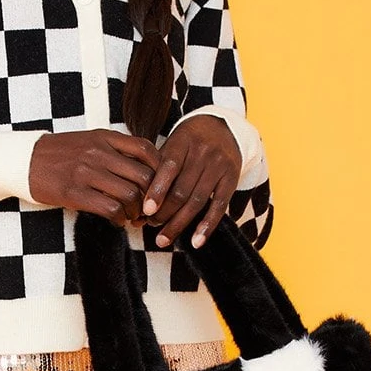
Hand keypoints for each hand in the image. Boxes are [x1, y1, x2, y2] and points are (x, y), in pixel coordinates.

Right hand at [28, 129, 160, 225]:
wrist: (23, 160)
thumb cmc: (59, 154)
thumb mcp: (89, 141)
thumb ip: (114, 150)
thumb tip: (145, 169)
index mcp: (104, 137)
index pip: (146, 149)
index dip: (160, 170)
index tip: (158, 185)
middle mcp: (98, 152)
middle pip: (144, 176)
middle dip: (152, 197)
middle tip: (148, 208)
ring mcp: (86, 172)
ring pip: (130, 195)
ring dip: (136, 211)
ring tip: (131, 217)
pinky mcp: (74, 193)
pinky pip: (110, 209)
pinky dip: (119, 219)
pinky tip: (116, 220)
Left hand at [140, 115, 242, 248]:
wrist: (222, 127)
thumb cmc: (187, 142)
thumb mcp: (171, 146)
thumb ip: (154, 172)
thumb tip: (138, 212)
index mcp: (183, 141)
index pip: (169, 167)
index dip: (157, 190)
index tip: (145, 211)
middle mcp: (203, 153)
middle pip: (182, 189)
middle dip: (164, 212)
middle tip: (150, 225)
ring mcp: (219, 166)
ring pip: (197, 201)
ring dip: (179, 223)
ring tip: (162, 239)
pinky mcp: (232, 178)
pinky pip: (219, 206)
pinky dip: (207, 226)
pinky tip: (195, 242)